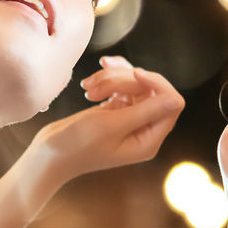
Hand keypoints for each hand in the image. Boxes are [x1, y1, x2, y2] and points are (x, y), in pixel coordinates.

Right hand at [30, 56, 184, 186]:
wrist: (49, 153)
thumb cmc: (78, 144)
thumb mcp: (112, 125)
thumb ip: (146, 111)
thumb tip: (178, 100)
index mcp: (149, 140)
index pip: (172, 103)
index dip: (157, 83)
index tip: (133, 74)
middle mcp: (144, 130)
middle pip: (150, 89)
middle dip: (125, 80)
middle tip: (95, 86)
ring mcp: (130, 120)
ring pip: (134, 84)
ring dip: (111, 79)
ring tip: (87, 87)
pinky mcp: (116, 111)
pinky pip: (122, 87)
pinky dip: (106, 81)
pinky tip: (88, 84)